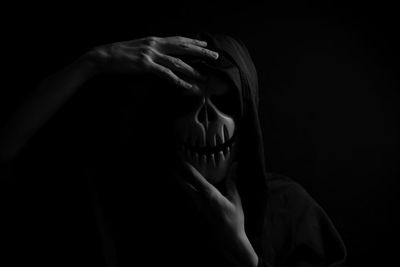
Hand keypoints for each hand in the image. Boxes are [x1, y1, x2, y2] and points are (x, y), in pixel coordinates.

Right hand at [85, 36, 218, 90]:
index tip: (205, 44)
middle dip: (201, 52)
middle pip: (183, 48)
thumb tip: (161, 56)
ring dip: (192, 70)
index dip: (193, 42)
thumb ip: (151, 50)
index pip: (178, 40)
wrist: (103, 56)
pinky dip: (177, 81)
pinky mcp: (145, 65)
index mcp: (154, 40)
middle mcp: (155, 44)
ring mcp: (150, 54)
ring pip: (177, 62)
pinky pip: (165, 74)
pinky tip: (186, 86)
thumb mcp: (138, 48)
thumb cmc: (120, 55)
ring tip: (203, 76)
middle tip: (215, 56)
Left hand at [176, 161, 257, 266]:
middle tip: (170, 167)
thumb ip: (232, 182)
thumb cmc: (235, 220)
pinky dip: (187, 192)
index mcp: (210, 195)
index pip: (196, 179)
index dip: (188, 168)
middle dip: (177, 177)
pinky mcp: (199, 214)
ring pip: (186, 193)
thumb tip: (235, 166)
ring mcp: (199, 208)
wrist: (230, 239)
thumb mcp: (235, 199)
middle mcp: (201, 201)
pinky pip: (191, 200)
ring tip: (174, 176)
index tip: (181, 160)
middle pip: (185, 186)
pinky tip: (187, 190)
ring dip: (181, 184)